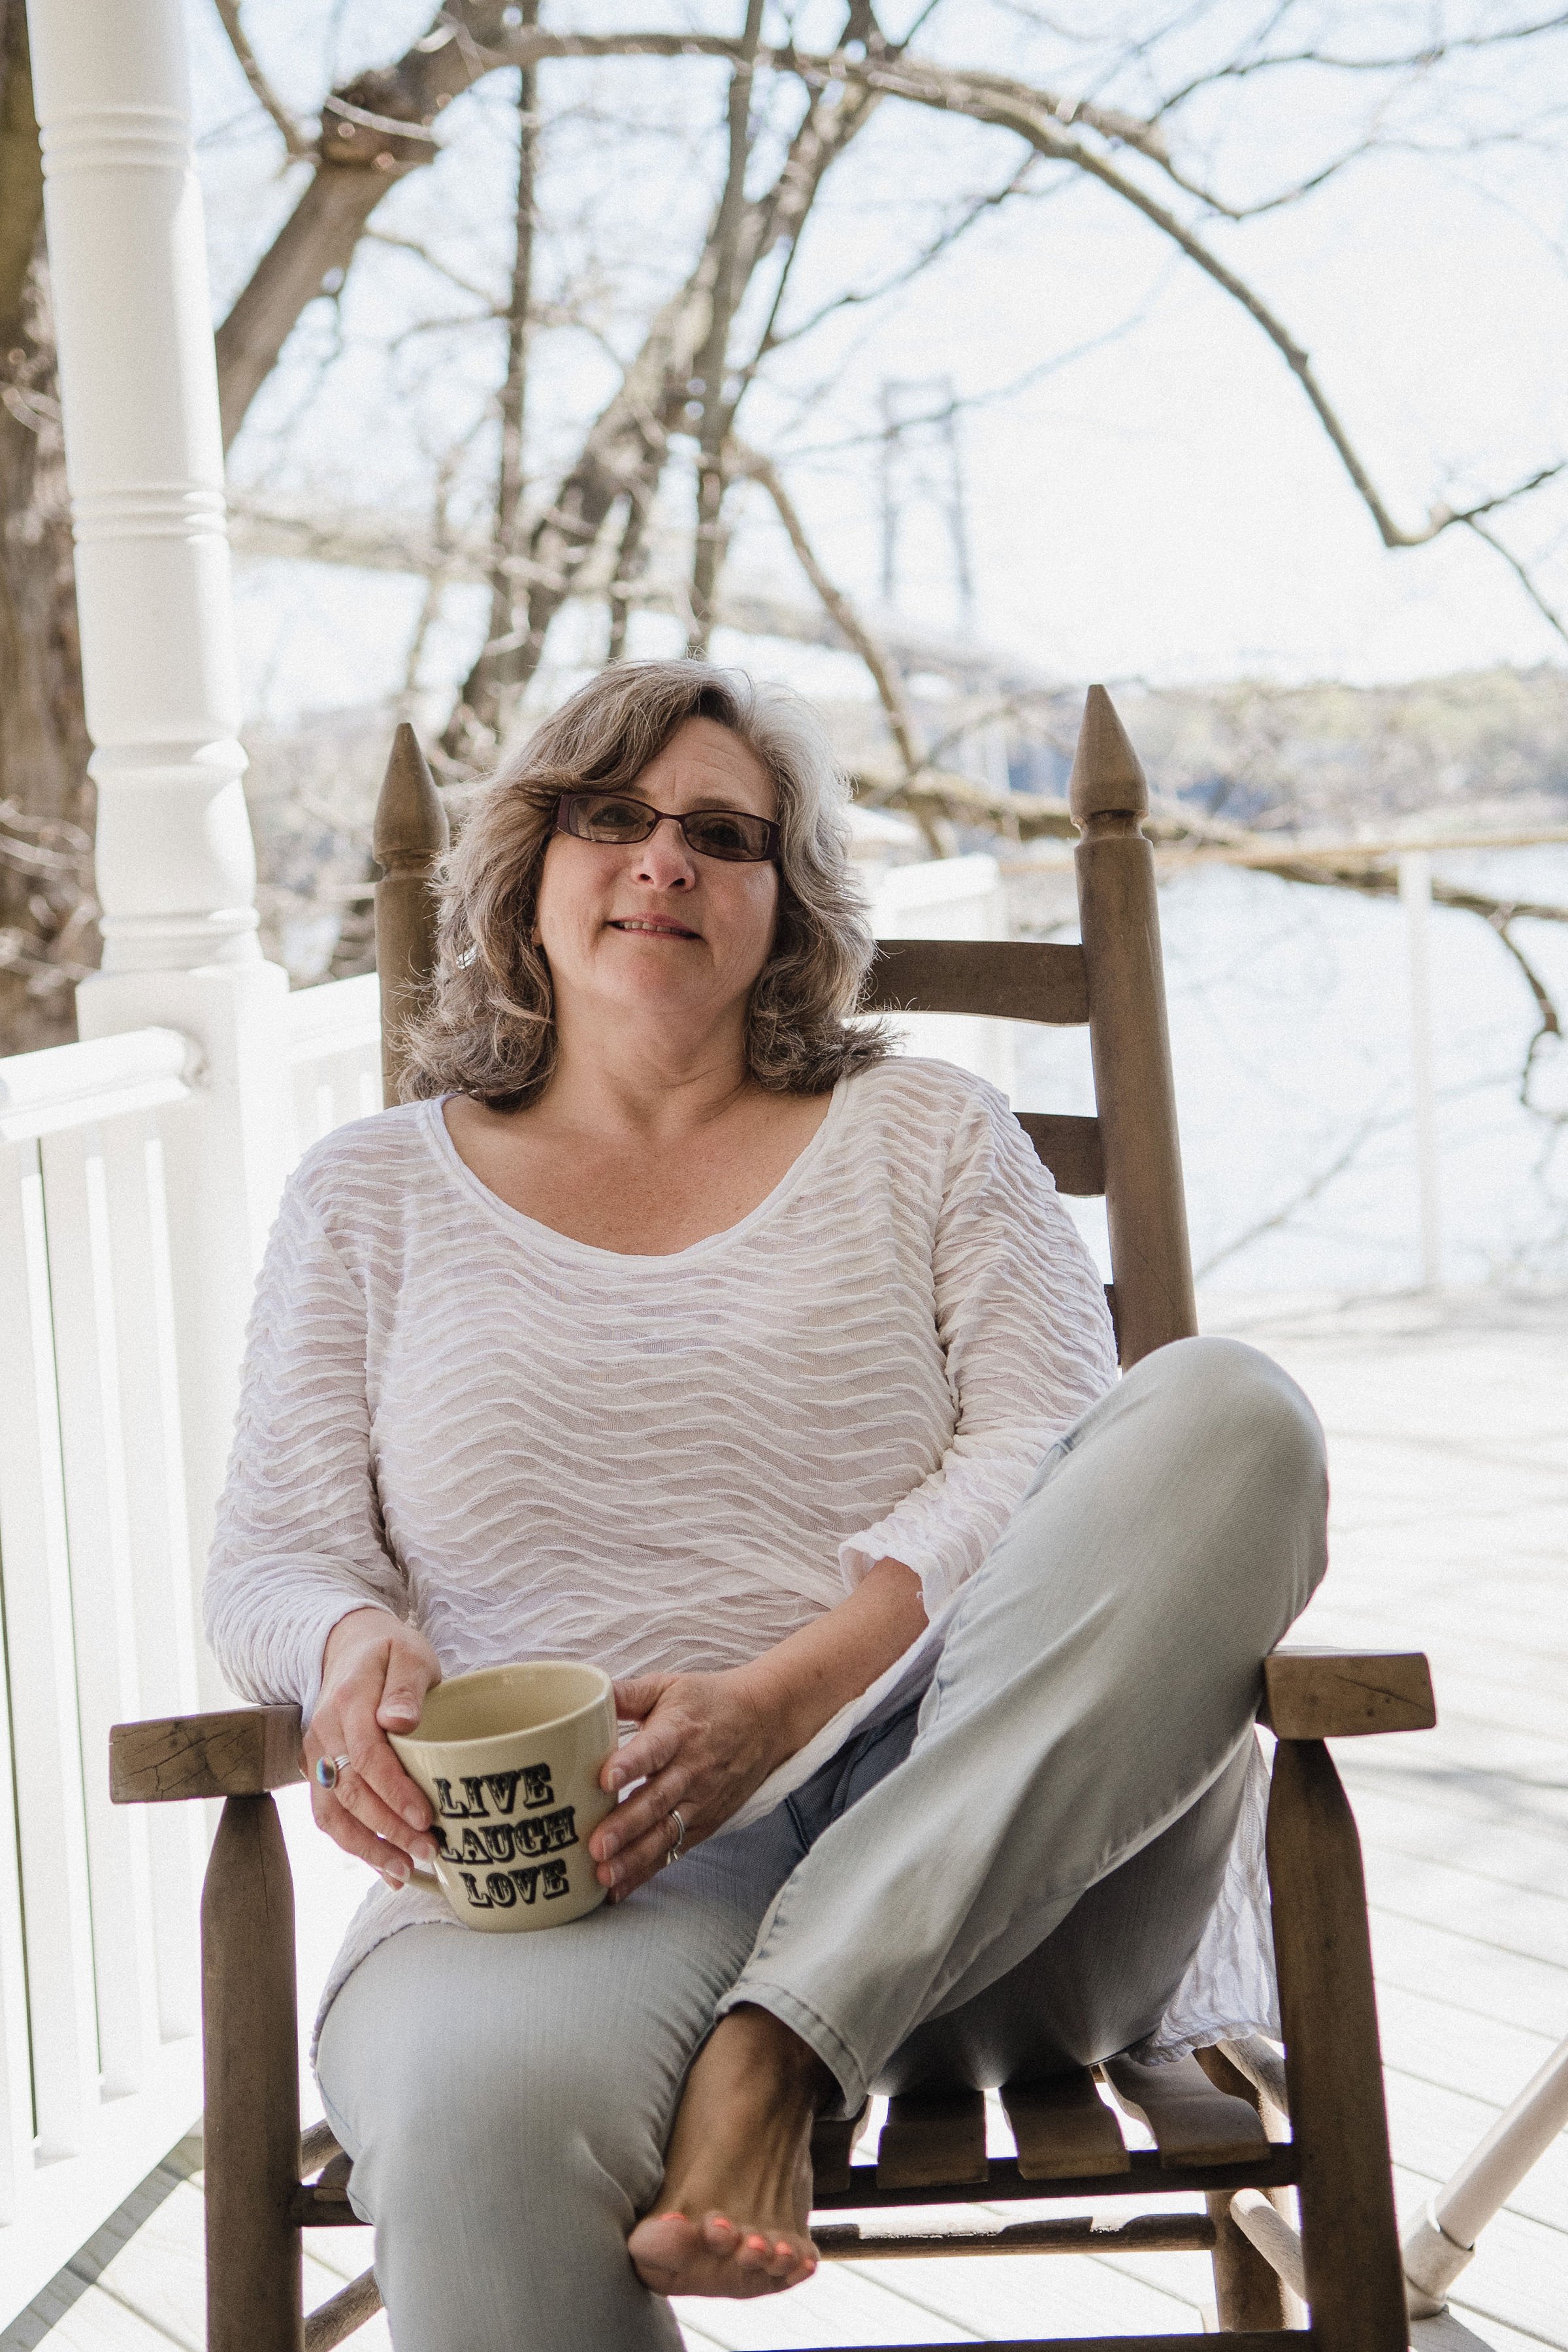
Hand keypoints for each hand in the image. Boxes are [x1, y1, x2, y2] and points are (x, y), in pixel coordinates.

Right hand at [306, 1608, 441, 1887]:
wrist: (350, 1648)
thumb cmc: (390, 1653)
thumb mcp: (407, 1653)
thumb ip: (406, 1686)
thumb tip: (400, 1721)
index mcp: (348, 1702)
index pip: (367, 1755)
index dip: (394, 1791)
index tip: (425, 1817)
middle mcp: (324, 1734)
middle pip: (350, 1792)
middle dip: (388, 1829)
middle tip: (428, 1850)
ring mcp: (317, 1757)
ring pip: (332, 1813)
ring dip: (367, 1848)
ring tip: (405, 1872)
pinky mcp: (319, 1774)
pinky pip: (329, 1816)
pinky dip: (355, 1846)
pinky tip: (386, 1866)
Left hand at [589, 1667, 791, 1898]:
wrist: (765, 1722)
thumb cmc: (709, 1703)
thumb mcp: (668, 1686)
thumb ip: (625, 1694)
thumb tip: (584, 1695)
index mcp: (677, 1731)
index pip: (654, 1749)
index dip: (630, 1764)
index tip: (605, 1778)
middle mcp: (690, 1770)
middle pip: (657, 1801)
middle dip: (626, 1826)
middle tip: (596, 1846)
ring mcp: (699, 1801)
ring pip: (665, 1833)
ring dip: (634, 1857)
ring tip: (604, 1875)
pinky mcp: (704, 1824)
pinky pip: (673, 1850)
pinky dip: (646, 1871)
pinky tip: (618, 1889)